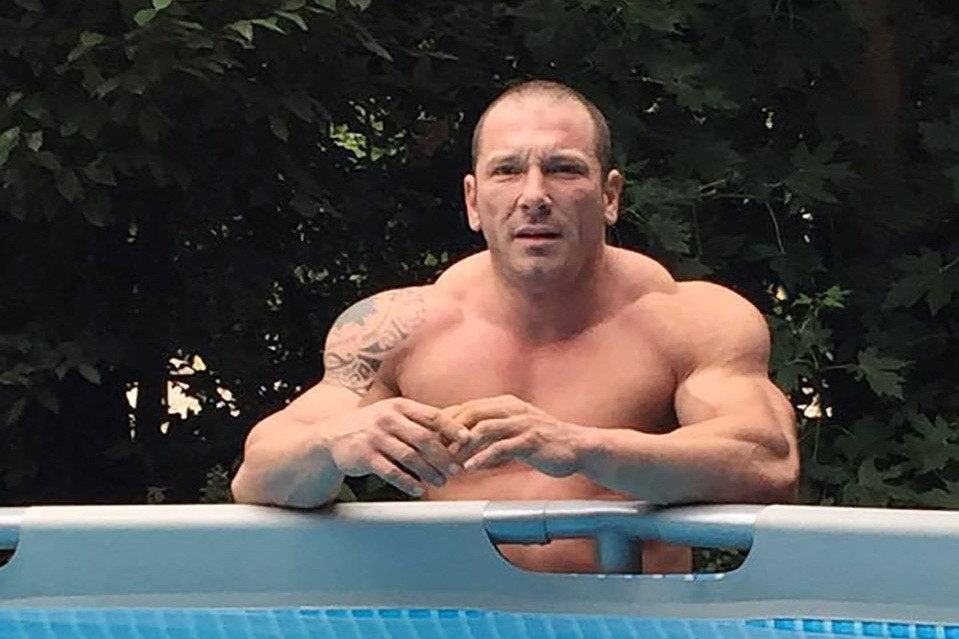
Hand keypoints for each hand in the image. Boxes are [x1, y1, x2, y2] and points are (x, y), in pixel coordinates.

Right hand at [328, 398, 470, 496]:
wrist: (332, 436)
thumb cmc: (371, 425)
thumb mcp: (393, 414)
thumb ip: (419, 420)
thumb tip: (455, 429)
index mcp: (399, 406)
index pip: (432, 415)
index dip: (452, 427)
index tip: (468, 439)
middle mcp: (387, 418)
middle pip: (424, 438)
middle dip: (443, 456)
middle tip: (456, 470)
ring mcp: (375, 437)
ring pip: (409, 457)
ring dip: (428, 472)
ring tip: (440, 481)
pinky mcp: (364, 456)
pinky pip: (391, 471)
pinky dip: (407, 482)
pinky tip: (418, 489)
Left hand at [436, 395, 586, 476]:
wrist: (577, 446)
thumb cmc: (542, 441)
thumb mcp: (512, 432)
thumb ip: (488, 435)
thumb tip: (460, 446)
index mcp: (503, 404)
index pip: (466, 408)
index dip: (446, 423)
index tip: (430, 439)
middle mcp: (511, 408)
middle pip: (470, 413)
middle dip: (449, 432)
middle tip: (434, 451)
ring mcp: (522, 423)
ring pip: (484, 429)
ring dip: (463, 446)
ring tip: (448, 461)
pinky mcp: (531, 439)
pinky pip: (502, 447)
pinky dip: (483, 457)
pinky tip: (470, 467)